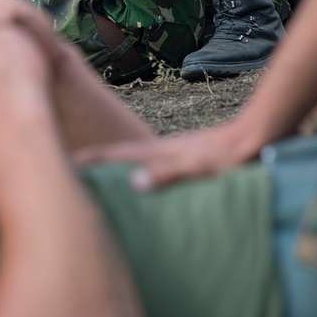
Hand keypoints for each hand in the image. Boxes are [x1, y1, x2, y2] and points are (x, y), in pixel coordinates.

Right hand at [74, 120, 258, 190]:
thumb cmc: (231, 156)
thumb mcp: (197, 169)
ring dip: (114, 169)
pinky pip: (152, 167)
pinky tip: (143, 183)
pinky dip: (138, 174)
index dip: (85, 161)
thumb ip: (166, 174)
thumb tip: (132, 183)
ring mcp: (172, 153)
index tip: (56, 164)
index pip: (111, 156)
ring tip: (97, 181)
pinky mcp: (187, 158)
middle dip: (92, 164)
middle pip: (117, 156)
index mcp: (155, 153)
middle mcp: (159, 150)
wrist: (260, 134)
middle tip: (65, 172)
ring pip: (133, 161)